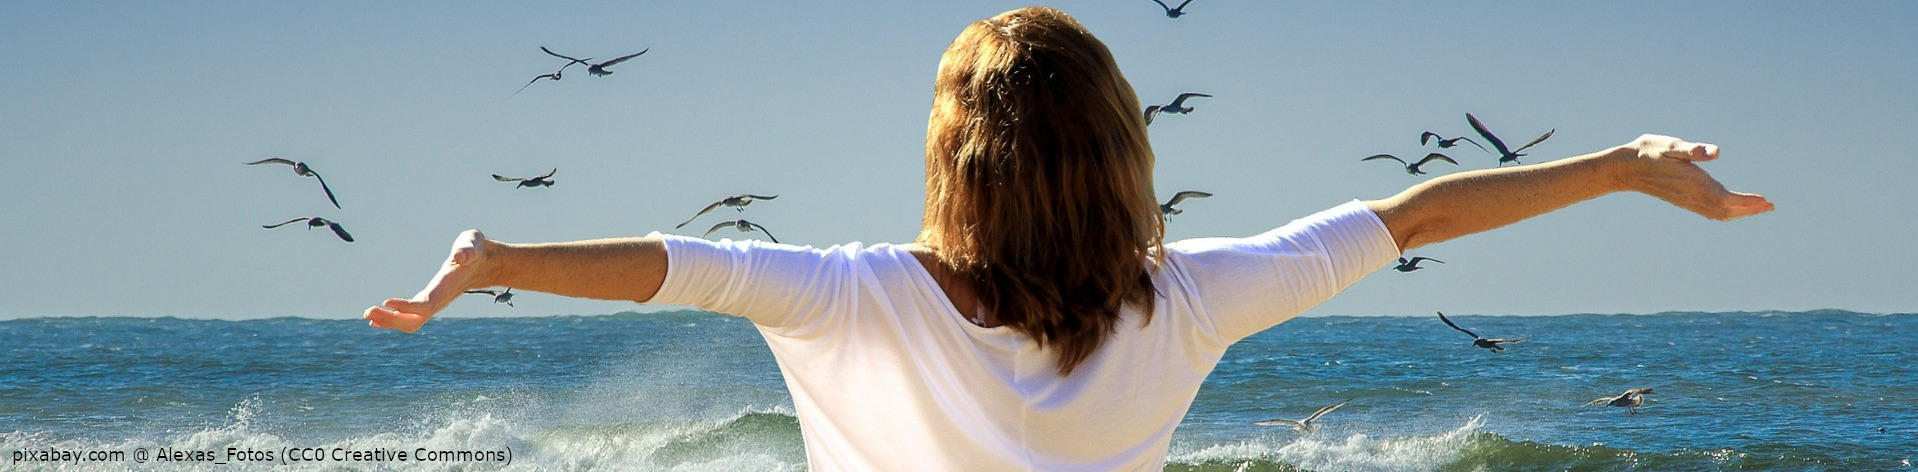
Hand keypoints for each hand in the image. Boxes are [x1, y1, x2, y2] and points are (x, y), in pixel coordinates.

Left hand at [364, 229, 490, 332]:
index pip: (426, 304)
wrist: (485, 264)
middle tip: (368, 311)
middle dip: (392, 320)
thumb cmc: (475, 250)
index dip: (407, 306)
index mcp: (446, 287)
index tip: (386, 302)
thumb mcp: (472, 243)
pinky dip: (393, 319)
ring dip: (389, 321)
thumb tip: (460, 257)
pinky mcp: (429, 302)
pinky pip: (410, 317)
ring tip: (368, 315)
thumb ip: (467, 249)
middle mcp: (440, 300)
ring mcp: (434, 303)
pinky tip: (377, 318)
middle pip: (415, 320)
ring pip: (411, 322)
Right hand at [1621, 134, 1773, 220]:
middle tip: (1770, 206)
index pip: (1727, 199)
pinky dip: (1725, 212)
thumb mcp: (1670, 145)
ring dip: (1739, 212)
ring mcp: (1687, 200)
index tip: (1766, 201)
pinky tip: (1730, 208)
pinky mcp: (1683, 200)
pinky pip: (1709, 212)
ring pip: (1718, 213)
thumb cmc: (1648, 152)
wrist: (1625, 168)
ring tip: (1757, 208)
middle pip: (1726, 210)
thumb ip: (1692, 150)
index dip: (1747, 202)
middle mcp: (1692, 195)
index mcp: (1693, 183)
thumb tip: (1716, 152)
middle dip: (1749, 209)